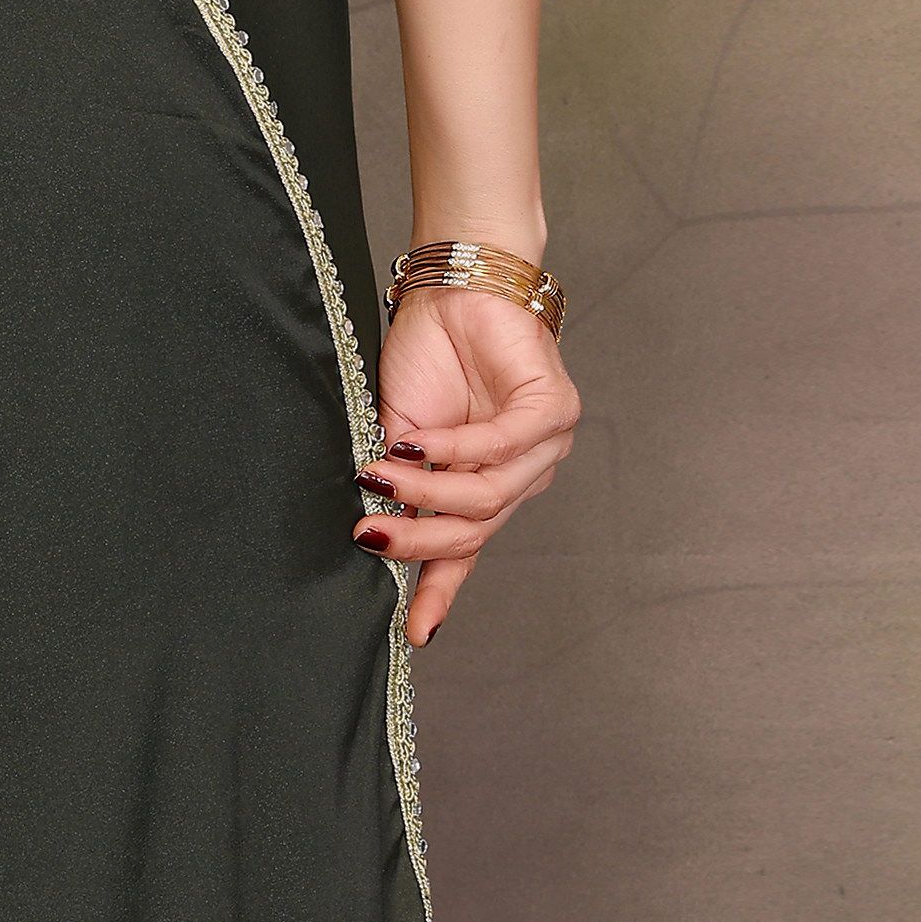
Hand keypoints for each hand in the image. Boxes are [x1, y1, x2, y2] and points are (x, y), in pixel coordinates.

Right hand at [357, 282, 578, 645]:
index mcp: (485, 484)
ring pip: (488, 497)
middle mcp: (522, 473)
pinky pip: (501, 446)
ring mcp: (544, 445)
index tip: (414, 635)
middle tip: (366, 534)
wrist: (452, 286)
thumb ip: (400, 485)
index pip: (466, 552)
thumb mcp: (399, 434)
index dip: (439, 592)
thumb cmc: (426, 354)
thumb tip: (374, 533)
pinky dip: (454, 449)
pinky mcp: (554, 410)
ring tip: (378, 475)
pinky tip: (415, 443)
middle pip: (474, 532)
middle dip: (416, 540)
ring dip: (426, 491)